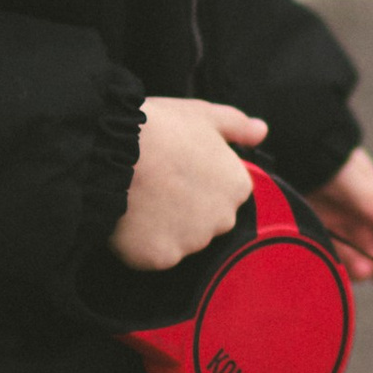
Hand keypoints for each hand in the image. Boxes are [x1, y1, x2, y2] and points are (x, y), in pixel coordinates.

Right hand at [109, 100, 264, 270]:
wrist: (111, 151)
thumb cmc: (158, 129)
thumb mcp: (202, 114)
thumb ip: (236, 126)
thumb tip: (261, 131)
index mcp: (237, 186)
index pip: (225, 194)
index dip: (198, 181)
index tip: (177, 169)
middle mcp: (222, 219)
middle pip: (206, 221)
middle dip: (185, 208)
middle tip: (157, 183)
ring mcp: (192, 242)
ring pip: (180, 241)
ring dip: (163, 226)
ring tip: (140, 197)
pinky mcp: (162, 258)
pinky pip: (153, 255)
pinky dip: (141, 243)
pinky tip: (129, 218)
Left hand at [312, 147, 372, 285]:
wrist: (294, 146)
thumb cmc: (330, 159)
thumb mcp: (357, 182)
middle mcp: (356, 213)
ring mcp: (334, 220)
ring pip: (352, 251)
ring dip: (359, 264)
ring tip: (363, 274)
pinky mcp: (312, 224)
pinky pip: (327, 248)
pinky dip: (333, 260)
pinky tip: (335, 271)